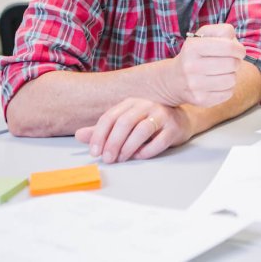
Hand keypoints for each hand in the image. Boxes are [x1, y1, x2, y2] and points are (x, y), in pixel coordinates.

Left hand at [75, 98, 192, 162]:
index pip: (110, 117)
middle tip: (107, 158)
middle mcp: (147, 105)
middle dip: (113, 142)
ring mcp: (162, 115)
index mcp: (131, 103)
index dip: (99, 135)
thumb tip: (79, 135)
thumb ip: (104, 130)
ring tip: (121, 158)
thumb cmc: (149, 123)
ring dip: (128, 147)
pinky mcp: (174, 127)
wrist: (181, 120)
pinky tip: (139, 156)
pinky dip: (146, 151)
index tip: (94, 152)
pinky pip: (158, 141)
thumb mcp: (125, 124)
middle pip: (125, 122)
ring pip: (142, 130)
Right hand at [162, 23, 245, 106]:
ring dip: (232, 75)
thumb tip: (235, 43)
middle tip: (230, 61)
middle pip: (232, 64)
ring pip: (231, 80)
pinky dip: (227, 88)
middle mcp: (190, 66)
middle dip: (236, 62)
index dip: (239, 49)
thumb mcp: (205, 35)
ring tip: (223, 72)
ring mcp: (194, 85)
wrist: (174, 79)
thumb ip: (223, 31)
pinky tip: (218, 83)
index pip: (229, 47)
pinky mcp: (200, 100)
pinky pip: (228, 93)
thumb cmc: (196, 53)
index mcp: (192, 46)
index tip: (238, 51)